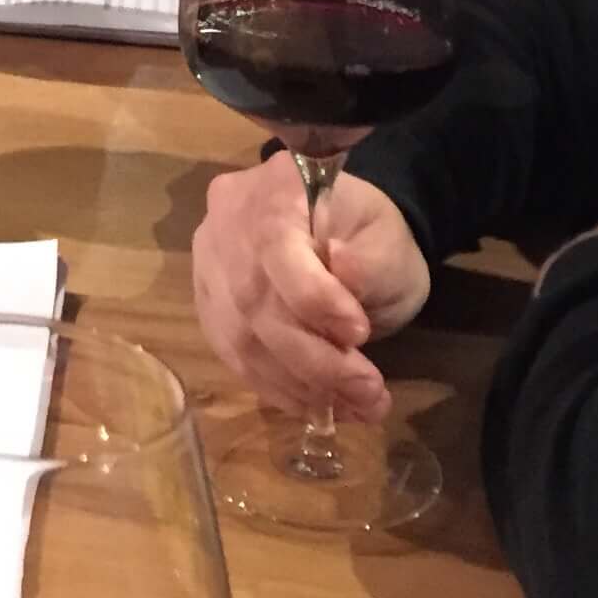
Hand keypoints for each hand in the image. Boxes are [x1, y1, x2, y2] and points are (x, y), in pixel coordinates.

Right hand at [190, 153, 430, 425]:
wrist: (348, 237)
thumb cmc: (370, 235)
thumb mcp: (388, 241)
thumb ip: (369, 260)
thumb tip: (342, 270)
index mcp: (273, 189)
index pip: (276, 247)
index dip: (314, 298)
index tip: (361, 333)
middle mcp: (226, 223)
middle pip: (254, 302)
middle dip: (314, 359)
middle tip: (369, 391)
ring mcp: (210, 267)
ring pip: (241, 339)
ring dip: (299, 385)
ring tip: (354, 407)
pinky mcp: (210, 308)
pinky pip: (234, 357)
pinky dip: (277, 389)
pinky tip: (316, 405)